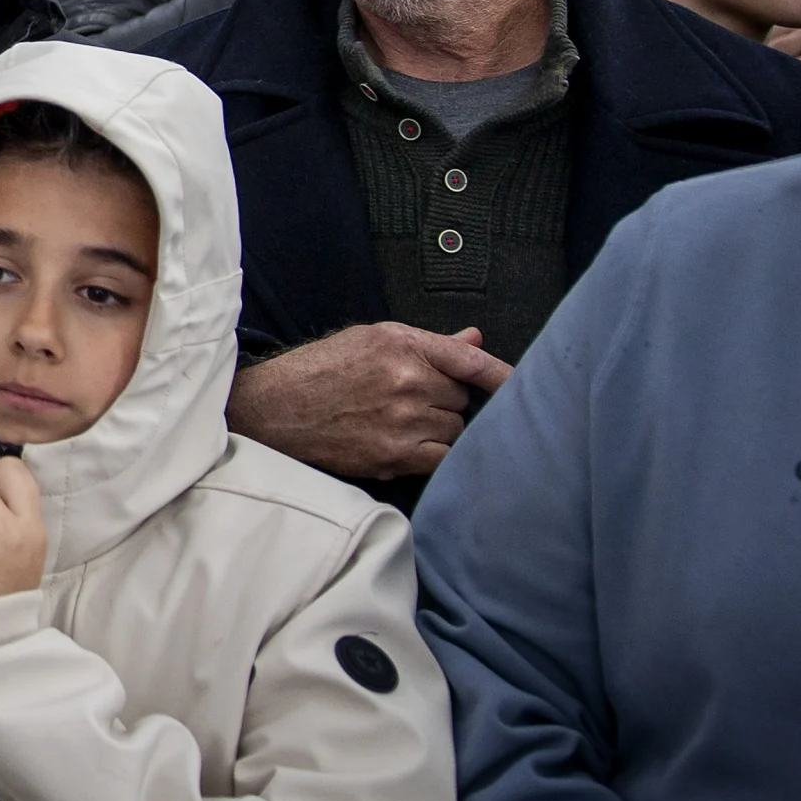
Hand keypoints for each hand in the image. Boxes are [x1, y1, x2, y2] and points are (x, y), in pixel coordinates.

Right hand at [225, 323, 512, 479]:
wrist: (274, 410)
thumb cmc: (320, 370)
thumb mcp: (370, 340)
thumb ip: (428, 344)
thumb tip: (474, 340)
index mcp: (401, 343)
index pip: (470, 361)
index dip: (504, 375)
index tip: (525, 384)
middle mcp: (407, 380)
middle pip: (462, 399)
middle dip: (446, 400)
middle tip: (411, 399)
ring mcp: (403, 421)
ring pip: (455, 431)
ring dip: (440, 429)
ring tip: (402, 422)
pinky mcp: (394, 456)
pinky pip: (442, 460)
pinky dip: (435, 455)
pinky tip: (410, 445)